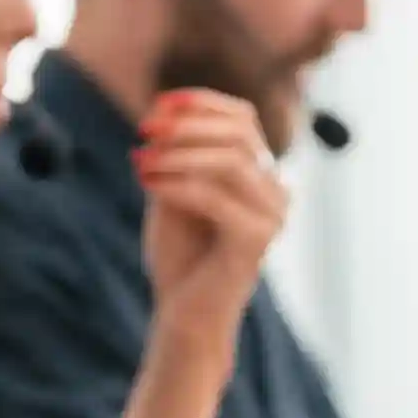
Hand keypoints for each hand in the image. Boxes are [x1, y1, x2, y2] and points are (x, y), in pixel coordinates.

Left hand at [137, 90, 286, 347]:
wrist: (184, 314)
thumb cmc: (179, 255)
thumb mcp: (171, 190)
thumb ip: (174, 153)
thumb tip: (162, 109)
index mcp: (260, 174)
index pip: (242, 118)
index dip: (202, 103)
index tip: (159, 104)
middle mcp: (275, 191)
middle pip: (239, 134)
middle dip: (187, 126)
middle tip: (145, 131)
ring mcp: (272, 216)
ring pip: (231, 161)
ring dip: (179, 154)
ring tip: (142, 159)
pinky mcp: (257, 240)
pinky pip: (217, 198)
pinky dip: (178, 185)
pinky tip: (147, 183)